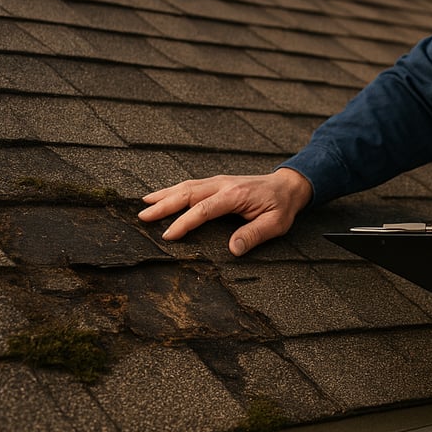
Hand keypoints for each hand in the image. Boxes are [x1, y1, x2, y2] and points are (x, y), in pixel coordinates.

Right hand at [138, 168, 312, 255]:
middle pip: (187, 193)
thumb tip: (233, 250)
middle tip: (143, 216)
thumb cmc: (281, 206)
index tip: (168, 235)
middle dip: (163, 204)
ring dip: (164, 195)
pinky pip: (191, 186)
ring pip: (186, 187)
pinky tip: (163, 196)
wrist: (288, 186)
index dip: (184, 222)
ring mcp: (218, 182)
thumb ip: (254, 235)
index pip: (203, 210)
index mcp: (234, 195)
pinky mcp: (217, 183)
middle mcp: (222, 185)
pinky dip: (174, 190)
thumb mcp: (275, 224)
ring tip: (144, 203)